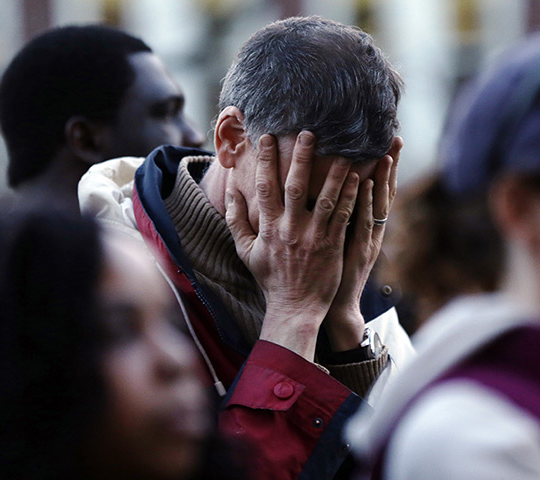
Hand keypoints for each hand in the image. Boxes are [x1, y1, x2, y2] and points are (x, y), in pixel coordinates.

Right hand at [225, 132, 359, 360]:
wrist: (294, 307)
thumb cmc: (269, 277)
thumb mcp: (245, 250)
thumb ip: (236, 220)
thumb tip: (231, 190)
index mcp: (267, 227)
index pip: (265, 187)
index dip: (266, 160)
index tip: (268, 137)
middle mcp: (289, 229)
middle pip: (296, 186)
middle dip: (301, 157)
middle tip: (309, 132)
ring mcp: (313, 237)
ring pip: (325, 198)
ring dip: (334, 172)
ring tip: (343, 150)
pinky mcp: (332, 245)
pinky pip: (342, 216)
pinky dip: (349, 196)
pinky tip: (356, 178)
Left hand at [325, 137, 401, 350]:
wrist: (334, 307)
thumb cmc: (329, 275)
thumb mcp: (336, 243)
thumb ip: (336, 217)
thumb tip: (326, 191)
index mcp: (363, 225)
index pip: (374, 190)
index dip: (382, 167)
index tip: (385, 141)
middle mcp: (369, 230)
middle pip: (382, 191)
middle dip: (389, 164)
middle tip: (394, 137)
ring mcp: (365, 240)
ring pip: (376, 204)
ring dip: (381, 178)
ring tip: (385, 152)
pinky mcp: (356, 250)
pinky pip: (361, 222)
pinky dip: (364, 203)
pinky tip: (365, 184)